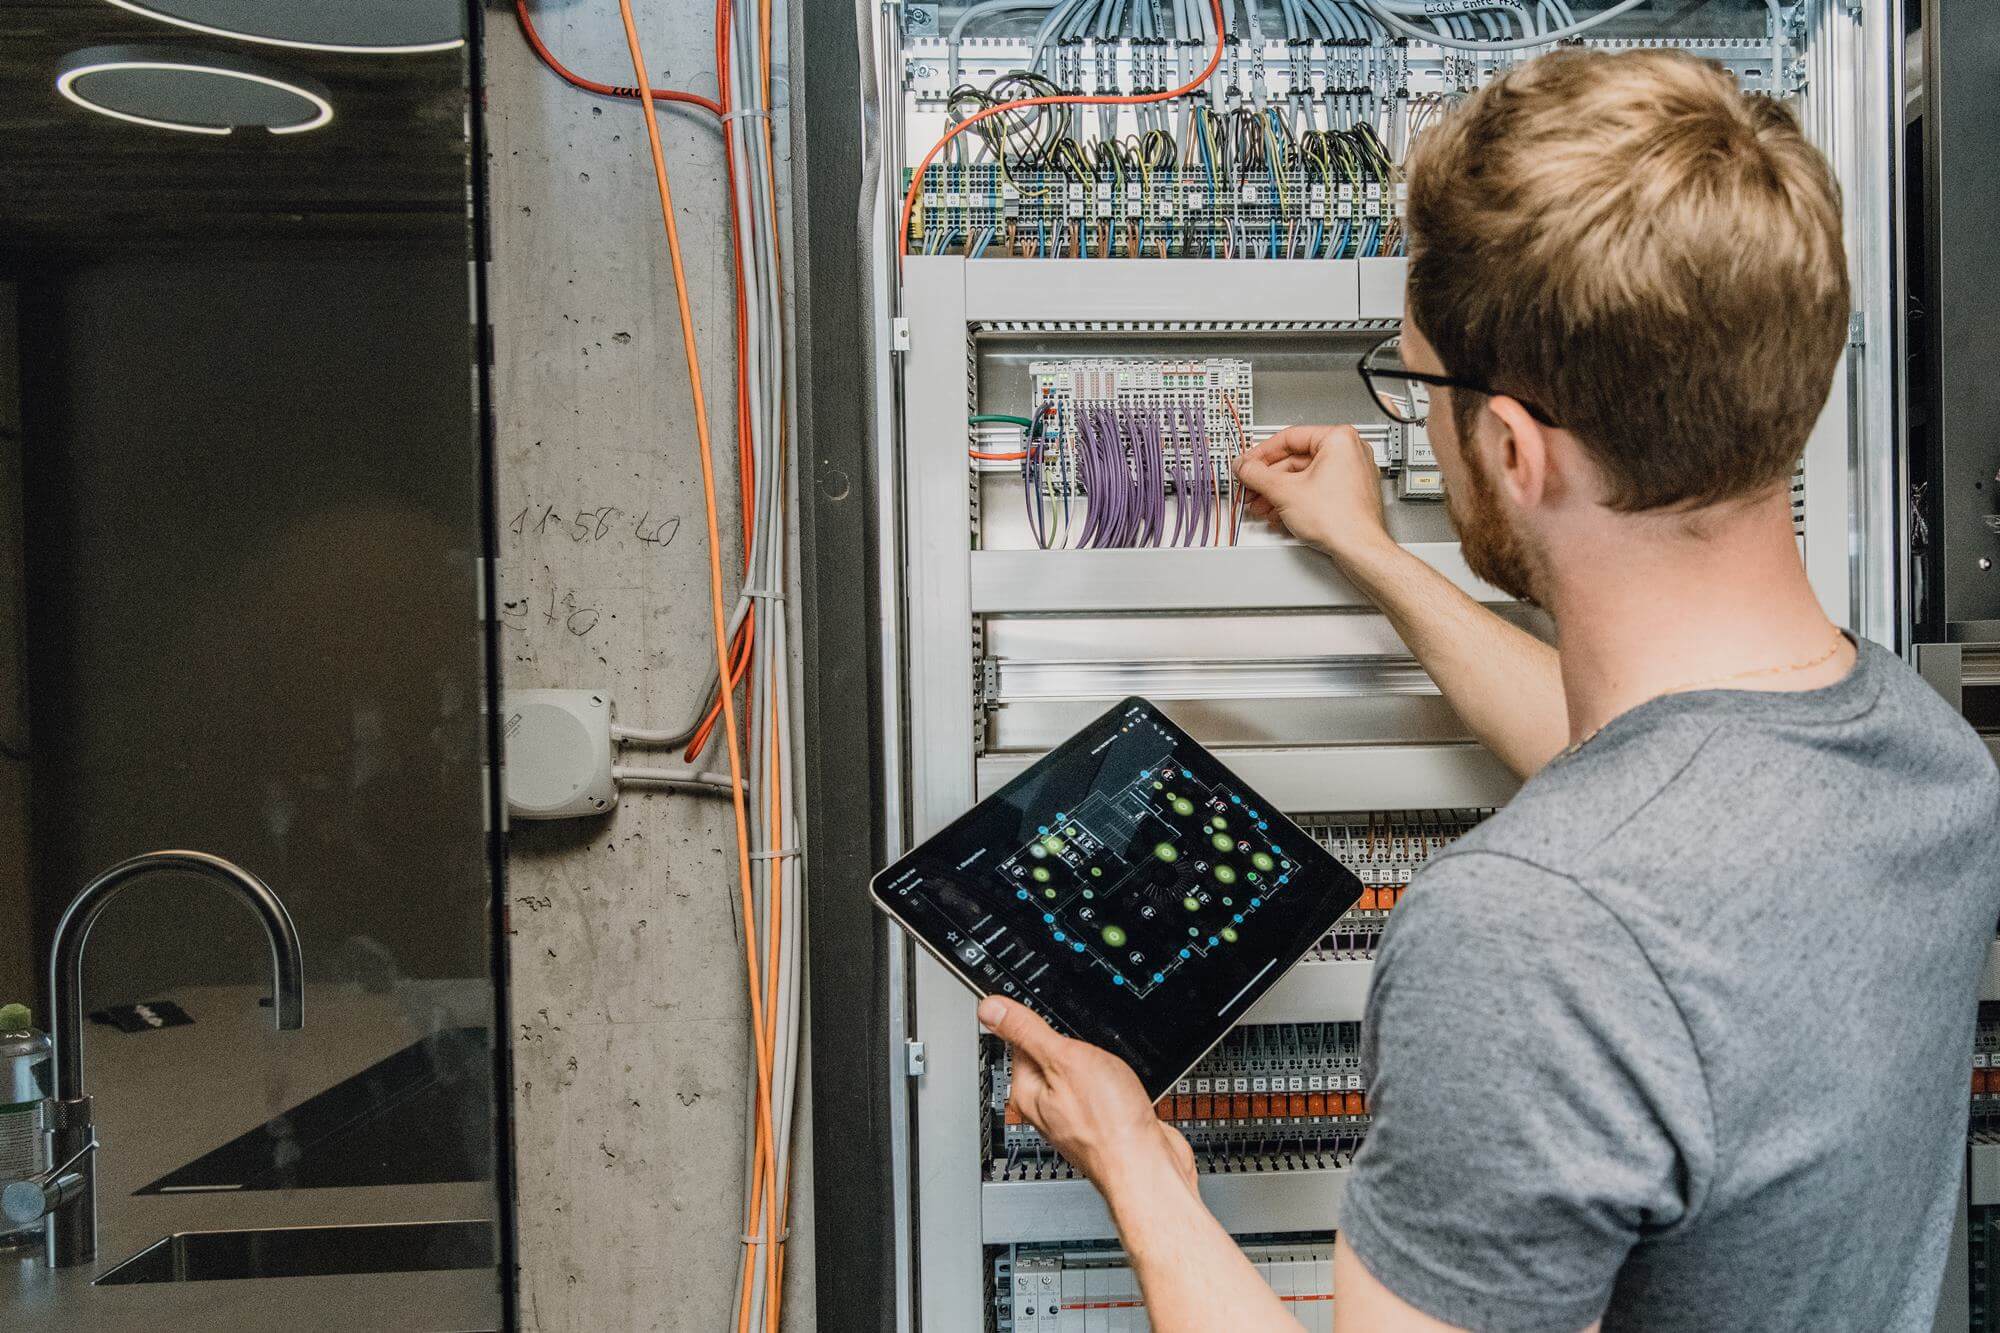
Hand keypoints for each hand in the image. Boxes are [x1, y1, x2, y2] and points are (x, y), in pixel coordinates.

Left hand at [979, 995, 1197, 1196]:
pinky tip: (1125, 1088)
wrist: (1148, 1167)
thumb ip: (1027, 1031)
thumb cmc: (1108, 1125)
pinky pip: (1104, 1091)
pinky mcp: (1104, 1123)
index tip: (1058, 1016)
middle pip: (1055, 1057)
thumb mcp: (1064, 1060)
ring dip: (1100, 1065)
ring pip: (1083, 1074)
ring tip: (1113, 1072)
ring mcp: (1077, 1117)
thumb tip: (989, 1009)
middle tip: (1093, 1051)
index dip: (1042, 1023)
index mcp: (1028, 1092)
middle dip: (1077, 1046)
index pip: (1021, 1042)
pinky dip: (1115, 1083)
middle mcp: (1047, 1108)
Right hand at [1234, 424, 1393, 560]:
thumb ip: (1257, 475)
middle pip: (1295, 460)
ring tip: (1261, 505)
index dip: (1261, 453)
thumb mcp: (1284, 491)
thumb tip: (1244, 466)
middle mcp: (1349, 451)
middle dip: (1268, 479)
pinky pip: (1316, 489)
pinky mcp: (1349, 493)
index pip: (1289, 438)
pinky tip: (1279, 512)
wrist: (1360, 550)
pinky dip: (1295, 499)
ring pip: (1303, 477)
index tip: (1247, 464)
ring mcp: (1351, 473)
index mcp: (1339, 439)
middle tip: (1251, 487)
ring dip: (1277, 492)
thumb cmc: (1340, 519)